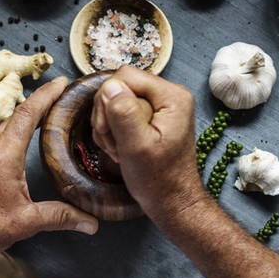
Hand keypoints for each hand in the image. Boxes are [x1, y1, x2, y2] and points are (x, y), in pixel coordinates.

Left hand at [0, 77, 98, 253]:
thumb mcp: (25, 222)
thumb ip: (60, 217)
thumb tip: (90, 223)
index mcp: (3, 154)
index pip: (28, 114)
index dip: (46, 95)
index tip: (60, 83)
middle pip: (12, 122)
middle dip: (33, 113)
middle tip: (53, 108)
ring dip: (13, 135)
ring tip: (31, 138)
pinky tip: (1, 165)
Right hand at [89, 66, 205, 219]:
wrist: (171, 201)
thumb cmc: (159, 179)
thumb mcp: (137, 146)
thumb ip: (123, 112)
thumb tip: (109, 86)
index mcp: (171, 96)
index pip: (124, 76)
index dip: (108, 100)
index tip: (111, 130)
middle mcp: (167, 95)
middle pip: (118, 87)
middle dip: (107, 115)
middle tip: (114, 143)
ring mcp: (158, 107)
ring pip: (114, 101)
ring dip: (107, 126)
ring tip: (118, 149)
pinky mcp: (149, 118)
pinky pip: (118, 113)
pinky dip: (112, 132)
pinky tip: (119, 149)